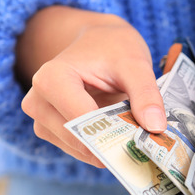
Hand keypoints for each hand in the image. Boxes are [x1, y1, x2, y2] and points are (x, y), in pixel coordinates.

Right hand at [16, 6, 165, 166]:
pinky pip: (79, 151)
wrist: (98, 43)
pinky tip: (118, 133)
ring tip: (132, 132)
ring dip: (109, 147)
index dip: (115, 134)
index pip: (82, 121)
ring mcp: (41, 120)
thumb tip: (156, 128)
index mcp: (52, 79)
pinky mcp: (50, 132)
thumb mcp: (136, 64)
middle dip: (114, 143)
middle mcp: (38, 102)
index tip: (146, 140)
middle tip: (145, 140)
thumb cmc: (113, 49)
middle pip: (79, 139)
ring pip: (79, 150)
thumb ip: (146, 94)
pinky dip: (102, 148)